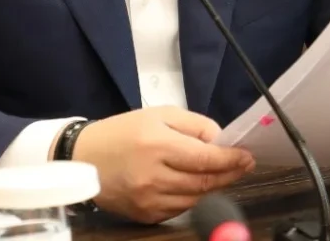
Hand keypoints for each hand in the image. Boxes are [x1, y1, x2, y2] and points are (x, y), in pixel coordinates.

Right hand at [70, 107, 255, 222]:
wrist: (82, 158)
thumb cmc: (123, 131)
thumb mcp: (160, 115)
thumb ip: (194, 126)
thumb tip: (220, 141)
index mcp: (158, 146)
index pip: (206, 159)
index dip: (231, 160)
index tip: (248, 156)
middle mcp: (153, 177)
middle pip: (204, 182)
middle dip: (228, 174)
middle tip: (243, 166)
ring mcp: (147, 200)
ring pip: (194, 199)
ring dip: (212, 187)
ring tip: (221, 174)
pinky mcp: (142, 215)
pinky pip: (178, 210)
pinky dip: (191, 199)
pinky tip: (195, 186)